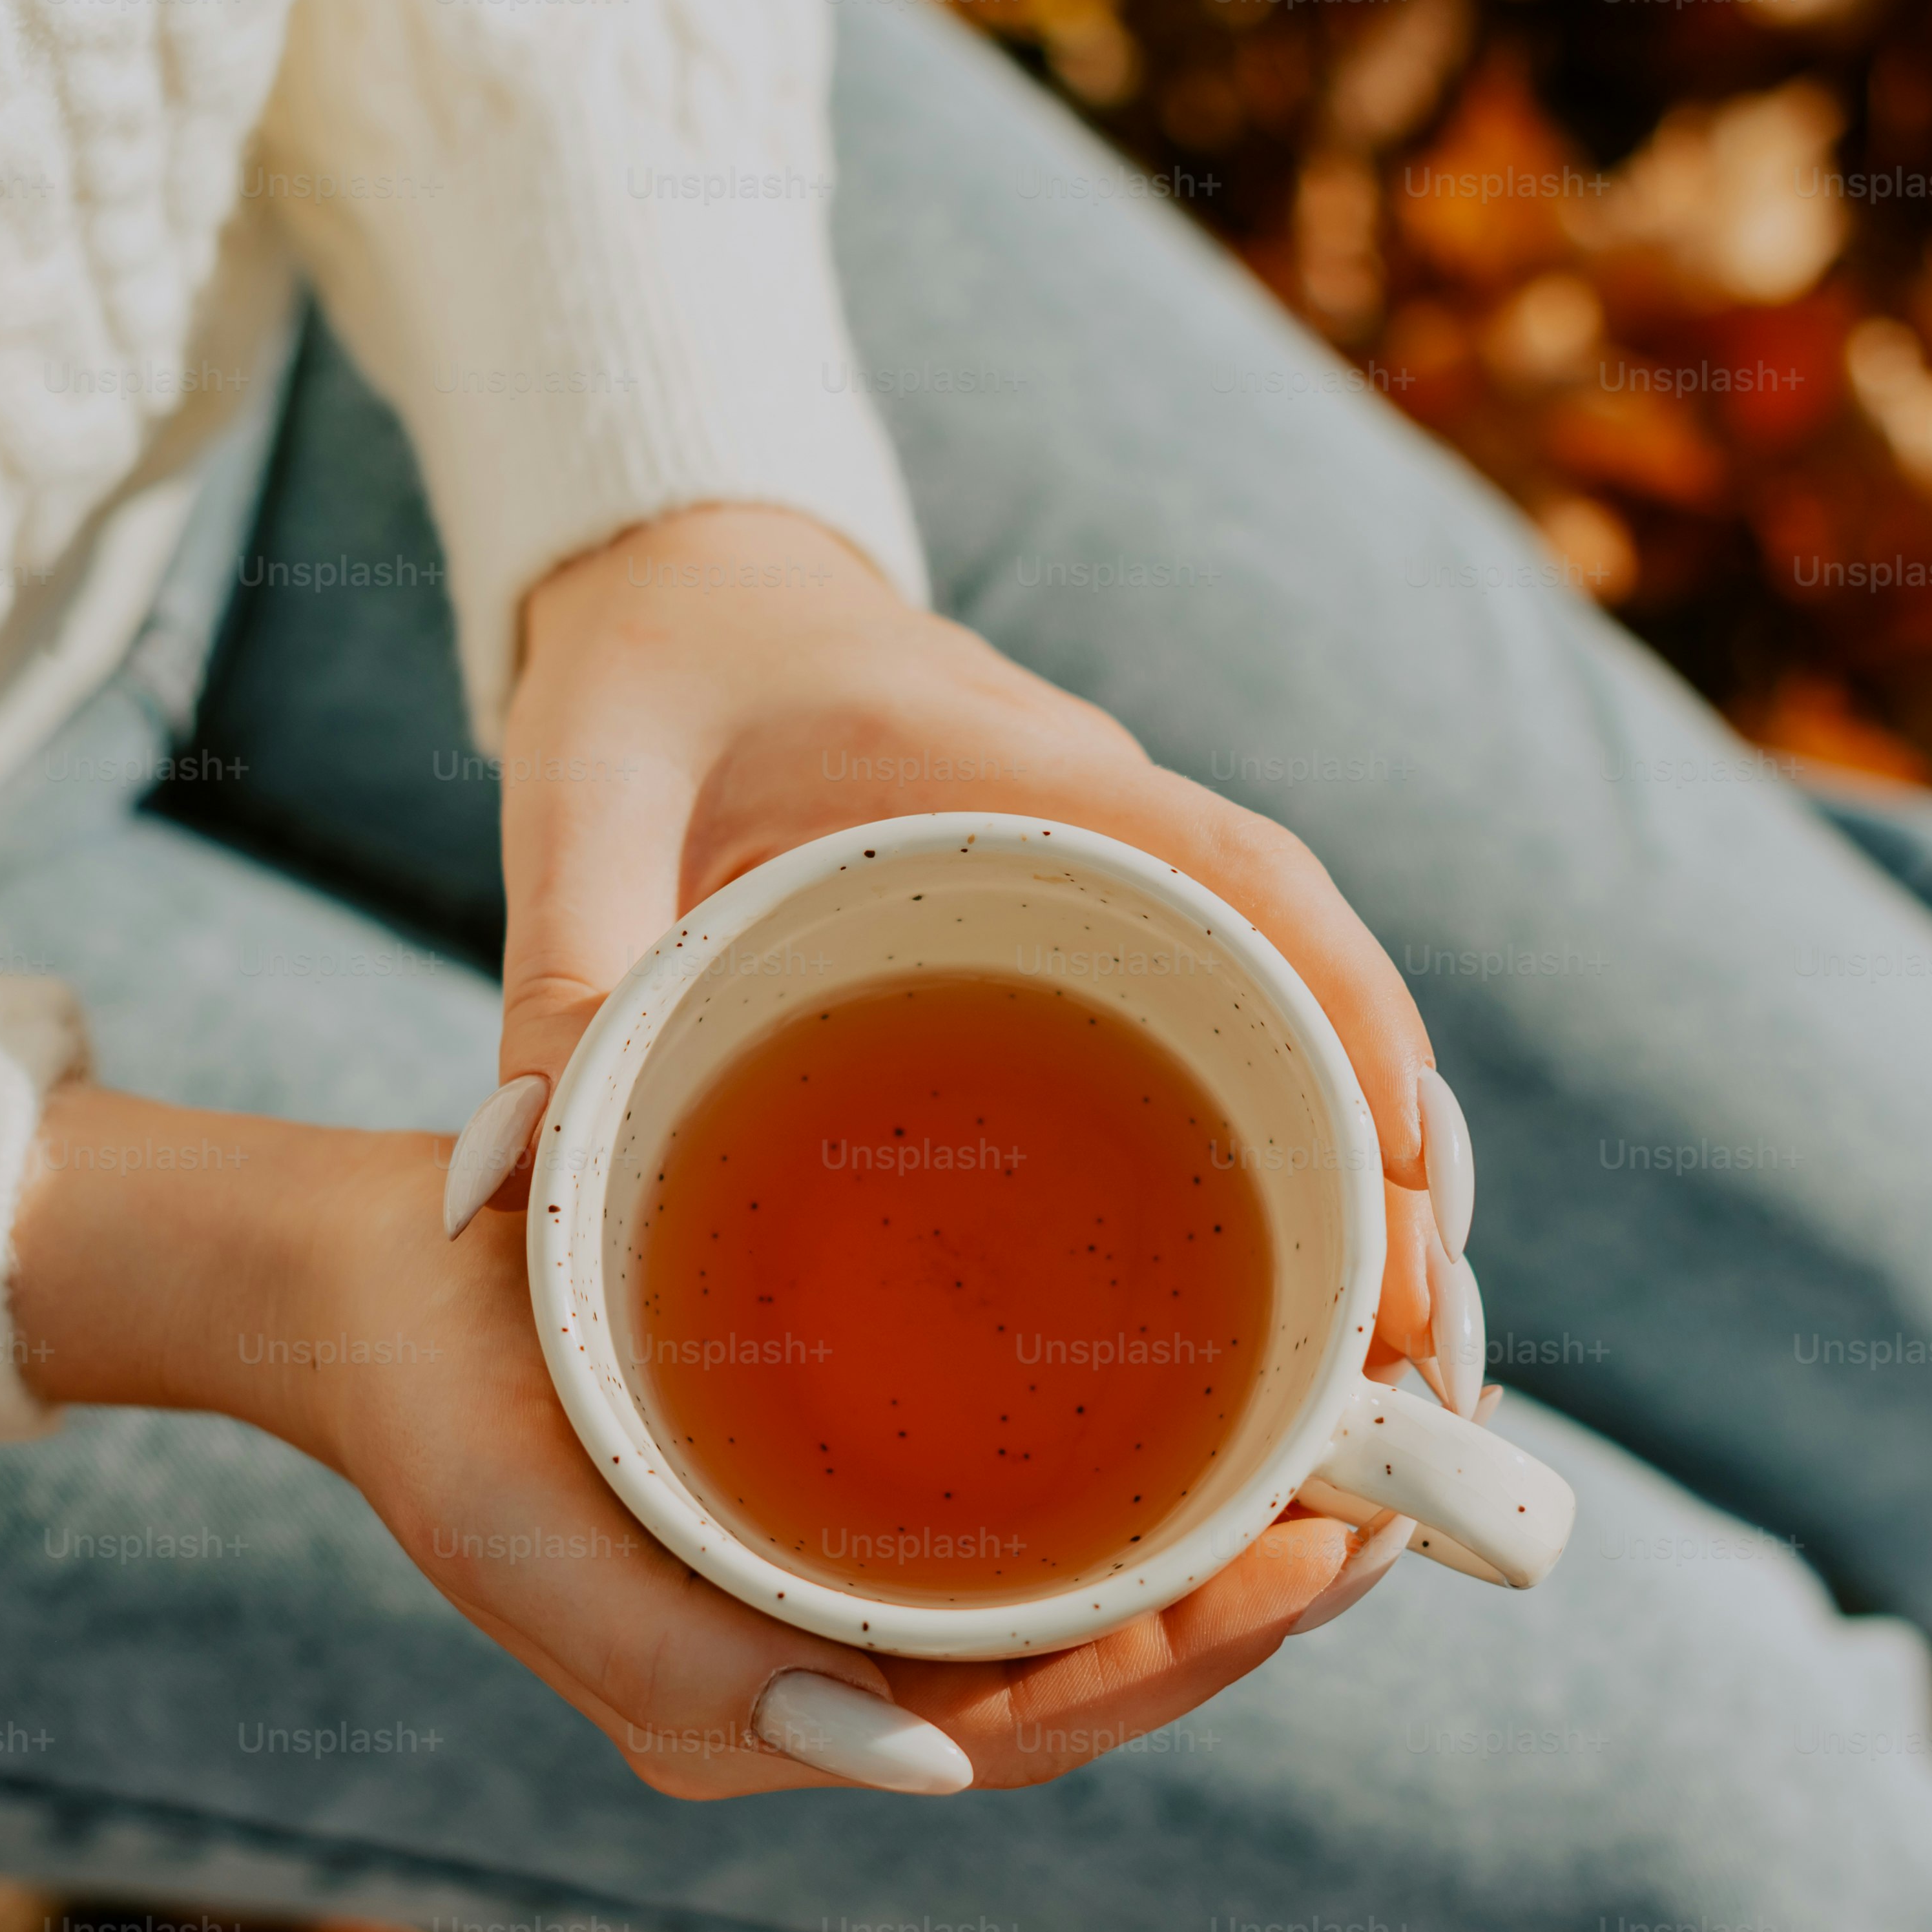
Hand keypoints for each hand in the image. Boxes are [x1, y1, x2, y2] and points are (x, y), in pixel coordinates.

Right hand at [11, 1087, 1368, 1797]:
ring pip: (1059, 1614)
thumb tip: (917, 1765)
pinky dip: (1119, 1496)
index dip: (1185, 1656)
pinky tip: (1210, 1421)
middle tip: (1387, 1513)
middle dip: (1237, 1616)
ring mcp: (819, 1598)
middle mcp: (809, 1681)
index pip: (1023, 1723)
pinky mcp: (823, 1509)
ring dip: (1203, 1558)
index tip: (1320, 1557)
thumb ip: (697, 1667)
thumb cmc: (438, 1401)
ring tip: (1344, 1470)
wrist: (362, 1286)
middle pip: (1073, 1684)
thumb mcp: (531, 1538)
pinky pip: (1005, 1534)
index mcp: (752, 1718)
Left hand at [478, 504, 1478, 1393]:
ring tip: (1392, 1358)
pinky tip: (1290, 1284)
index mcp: (1012, 768)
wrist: (687, 573)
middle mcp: (1101, 811)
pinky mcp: (1087, 914)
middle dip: (1393, 1145)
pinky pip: (1221, 1016)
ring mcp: (1110, 862)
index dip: (1348, 1018)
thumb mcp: (580, 793)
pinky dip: (1278, 1134)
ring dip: (1361, 1160)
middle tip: (1422, 1340)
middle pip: (1311, 968)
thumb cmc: (648, 670)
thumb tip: (509, 1180)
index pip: (1244, 878)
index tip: (1411, 1168)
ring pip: (1291, 1004)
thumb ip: (559, 961)